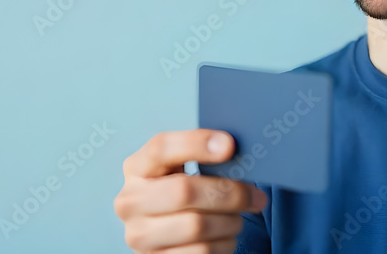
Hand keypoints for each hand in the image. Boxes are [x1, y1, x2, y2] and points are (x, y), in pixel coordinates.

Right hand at [114, 129, 267, 252]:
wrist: (167, 235)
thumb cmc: (182, 194)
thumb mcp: (182, 170)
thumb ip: (203, 157)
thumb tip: (235, 150)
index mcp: (137, 168)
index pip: (161, 148)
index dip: (196, 144)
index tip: (230, 146)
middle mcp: (130, 201)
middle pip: (184, 191)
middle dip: (229, 193)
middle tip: (256, 196)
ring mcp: (138, 235)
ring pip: (196, 225)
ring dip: (230, 222)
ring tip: (237, 218)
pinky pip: (200, 251)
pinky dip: (224, 244)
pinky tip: (226, 236)